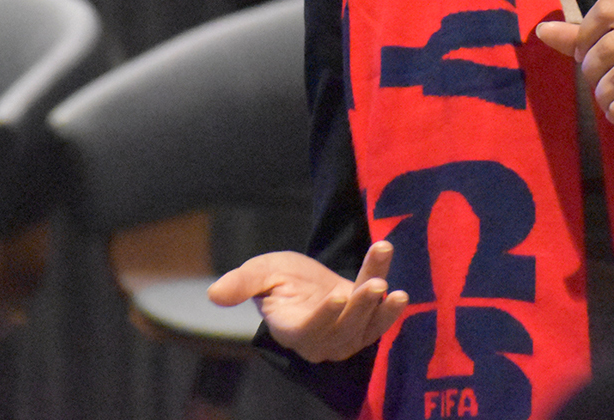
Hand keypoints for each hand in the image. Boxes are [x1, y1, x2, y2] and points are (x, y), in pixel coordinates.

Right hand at [206, 240, 407, 362]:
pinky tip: (400, 289)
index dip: (324, 316)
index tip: (338, 294)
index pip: (309, 331)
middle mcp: (320, 341)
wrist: (304, 278)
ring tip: (390, 284)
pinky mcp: (365, 324)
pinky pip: (379, 317)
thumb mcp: (259, 273)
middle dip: (360, 308)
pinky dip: (390, 306)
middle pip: (343, 331)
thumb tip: (213, 293)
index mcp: (291, 330)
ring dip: (380, 306)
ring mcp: (346, 336)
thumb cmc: (278, 278)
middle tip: (374, 283)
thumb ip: (241, 284)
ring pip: (365, 326)